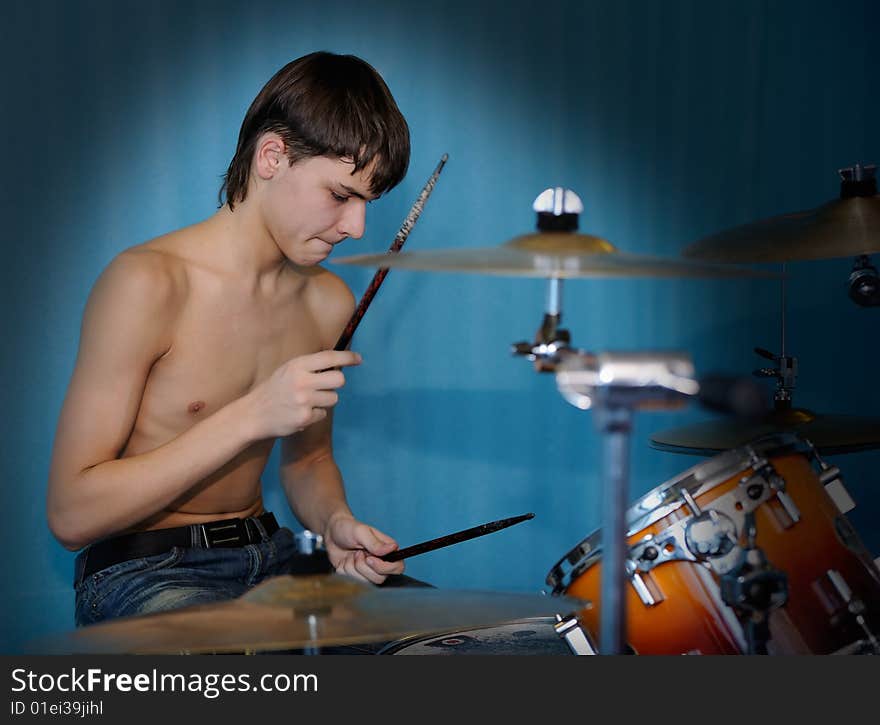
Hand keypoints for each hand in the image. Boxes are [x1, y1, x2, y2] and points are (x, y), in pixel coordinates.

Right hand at [245, 350, 360, 438]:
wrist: (253, 414)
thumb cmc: (275, 389)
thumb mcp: (289, 370)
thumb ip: (310, 366)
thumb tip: (338, 364)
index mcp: (298, 365)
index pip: (329, 358)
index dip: (347, 357)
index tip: (358, 359)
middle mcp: (301, 381)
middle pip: (339, 380)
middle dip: (336, 383)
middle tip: (325, 385)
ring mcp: (303, 401)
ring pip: (333, 399)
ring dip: (325, 400)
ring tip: (307, 401)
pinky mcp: (304, 418)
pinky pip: (323, 413)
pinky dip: (315, 414)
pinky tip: (300, 412)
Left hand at [324, 513, 404, 584]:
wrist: (331, 533)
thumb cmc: (348, 528)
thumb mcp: (361, 532)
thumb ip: (376, 543)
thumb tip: (393, 548)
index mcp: (388, 551)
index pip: (397, 568)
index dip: (384, 568)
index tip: (369, 559)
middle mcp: (381, 563)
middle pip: (379, 579)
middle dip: (363, 567)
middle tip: (357, 553)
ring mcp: (368, 571)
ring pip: (365, 583)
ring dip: (352, 568)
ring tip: (351, 555)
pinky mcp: (356, 577)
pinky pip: (351, 582)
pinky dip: (344, 571)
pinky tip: (344, 561)